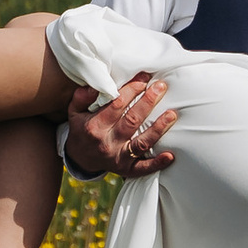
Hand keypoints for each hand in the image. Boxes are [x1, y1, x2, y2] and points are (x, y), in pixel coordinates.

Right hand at [62, 75, 177, 180]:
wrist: (80, 158)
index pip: (116, 105)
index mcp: (95, 126)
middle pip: (132, 121)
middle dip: (148, 102)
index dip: (132, 89)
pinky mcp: (126, 169)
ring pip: (141, 143)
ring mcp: (118, 157)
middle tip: (161, 86)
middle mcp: (107, 142)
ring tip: (172, 114)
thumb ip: (83, 97)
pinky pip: (143, 168)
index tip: (144, 78)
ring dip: (158, 129)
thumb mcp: (75, 111)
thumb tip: (96, 85)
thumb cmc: (82, 129)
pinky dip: (157, 163)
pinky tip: (170, 155)